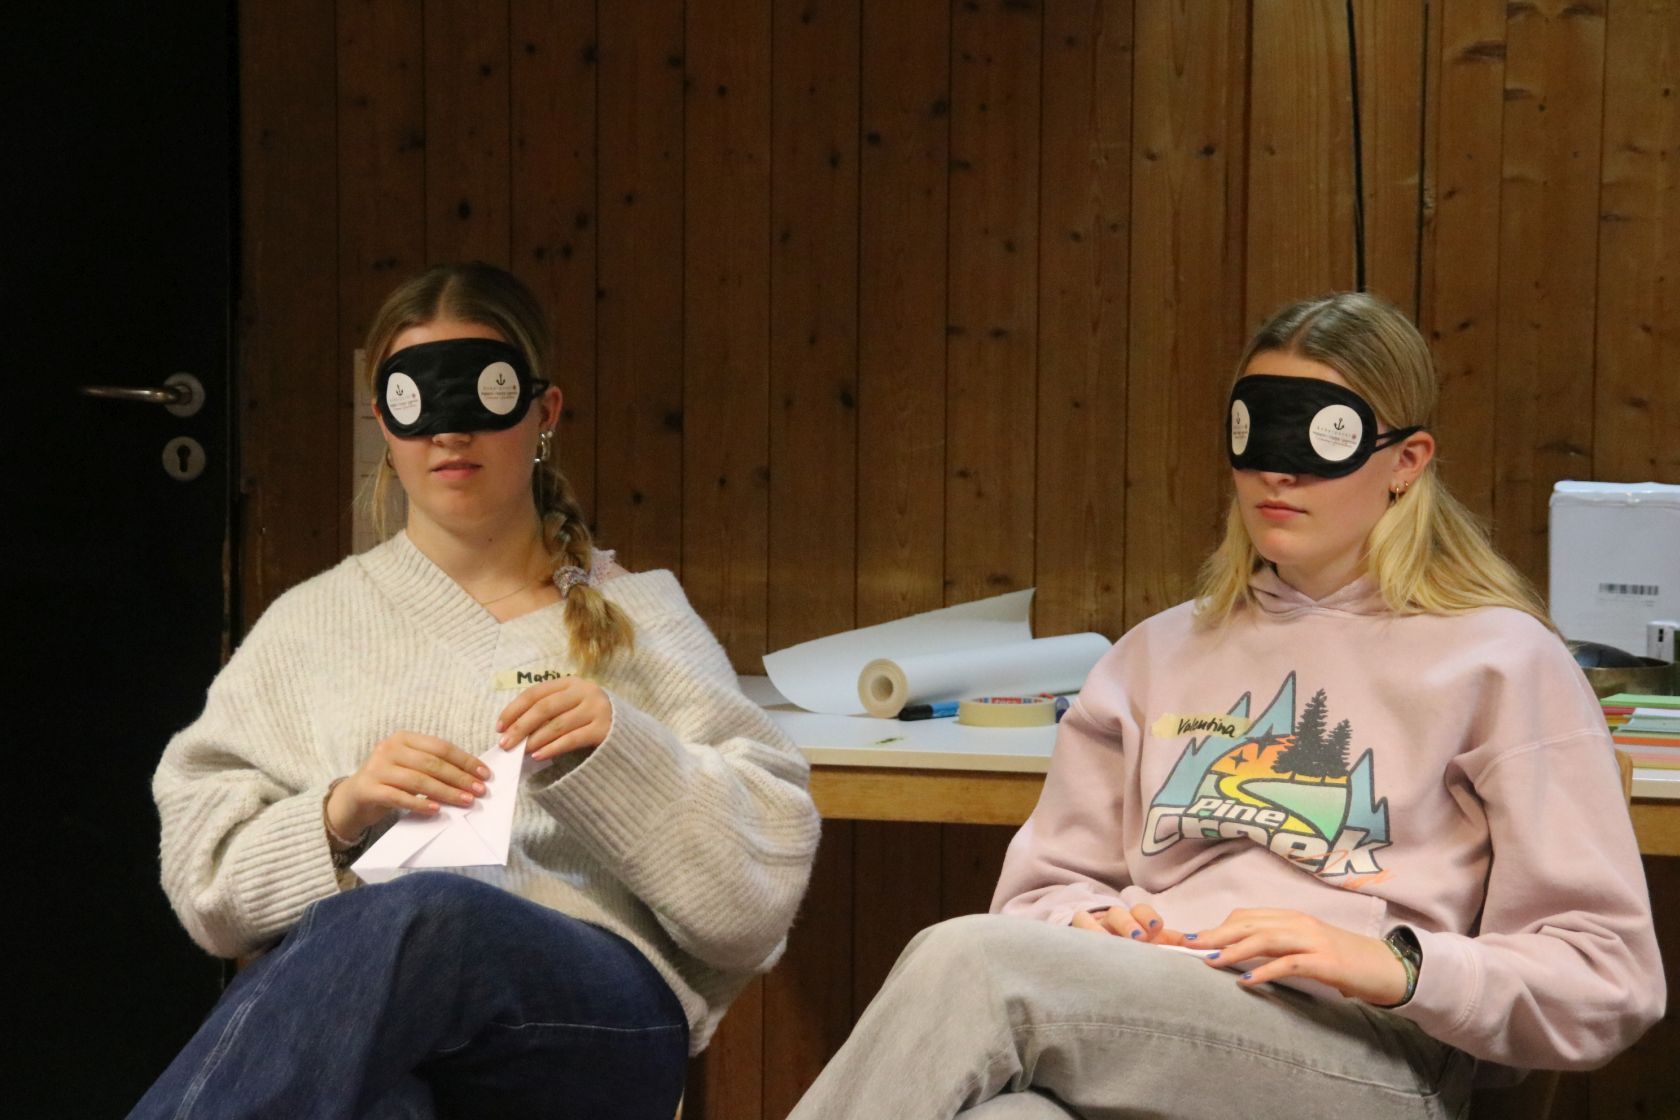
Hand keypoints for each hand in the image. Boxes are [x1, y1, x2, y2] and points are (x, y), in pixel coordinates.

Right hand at [327, 732, 490, 838]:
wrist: (354, 798)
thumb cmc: (391, 781)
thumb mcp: (411, 767)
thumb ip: (434, 766)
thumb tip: (472, 776)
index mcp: (404, 738)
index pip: (440, 747)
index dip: (465, 760)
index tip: (484, 774)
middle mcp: (389, 748)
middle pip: (431, 763)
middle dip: (459, 777)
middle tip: (479, 790)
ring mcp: (377, 768)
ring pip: (418, 780)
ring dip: (445, 792)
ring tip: (465, 801)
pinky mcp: (369, 788)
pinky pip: (398, 797)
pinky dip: (419, 803)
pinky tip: (436, 810)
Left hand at [497, 677, 613, 760]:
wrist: (628, 730)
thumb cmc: (589, 718)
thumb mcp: (570, 705)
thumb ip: (547, 711)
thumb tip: (512, 730)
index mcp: (571, 682)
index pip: (535, 693)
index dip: (514, 709)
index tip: (499, 726)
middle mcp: (585, 692)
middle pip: (544, 708)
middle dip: (521, 726)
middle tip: (505, 743)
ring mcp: (596, 709)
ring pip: (557, 724)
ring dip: (535, 739)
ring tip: (521, 751)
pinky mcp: (604, 729)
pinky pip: (572, 739)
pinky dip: (553, 748)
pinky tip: (539, 756)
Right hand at [1071, 903, 1186, 945]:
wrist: (1103, 967)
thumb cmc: (1135, 955)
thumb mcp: (1155, 949)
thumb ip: (1173, 946)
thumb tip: (1197, 945)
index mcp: (1134, 923)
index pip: (1139, 911)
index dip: (1147, 916)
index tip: (1156, 928)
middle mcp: (1111, 923)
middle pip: (1116, 914)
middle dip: (1128, 923)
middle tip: (1139, 938)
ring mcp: (1091, 931)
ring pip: (1088, 920)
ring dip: (1098, 929)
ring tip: (1111, 944)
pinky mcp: (1076, 942)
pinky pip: (1073, 933)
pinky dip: (1080, 936)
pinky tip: (1089, 950)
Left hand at [1188, 908, 1408, 1004]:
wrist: (1389, 969)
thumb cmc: (1344, 960)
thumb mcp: (1306, 947)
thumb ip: (1278, 946)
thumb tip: (1240, 954)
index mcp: (1292, 918)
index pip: (1246, 917)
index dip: (1217, 926)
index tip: (1192, 938)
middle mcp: (1299, 923)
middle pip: (1248, 924)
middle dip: (1215, 935)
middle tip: (1186, 946)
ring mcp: (1313, 941)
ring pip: (1264, 939)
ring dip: (1233, 950)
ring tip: (1208, 960)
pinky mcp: (1325, 963)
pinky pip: (1289, 963)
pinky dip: (1264, 970)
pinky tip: (1246, 980)